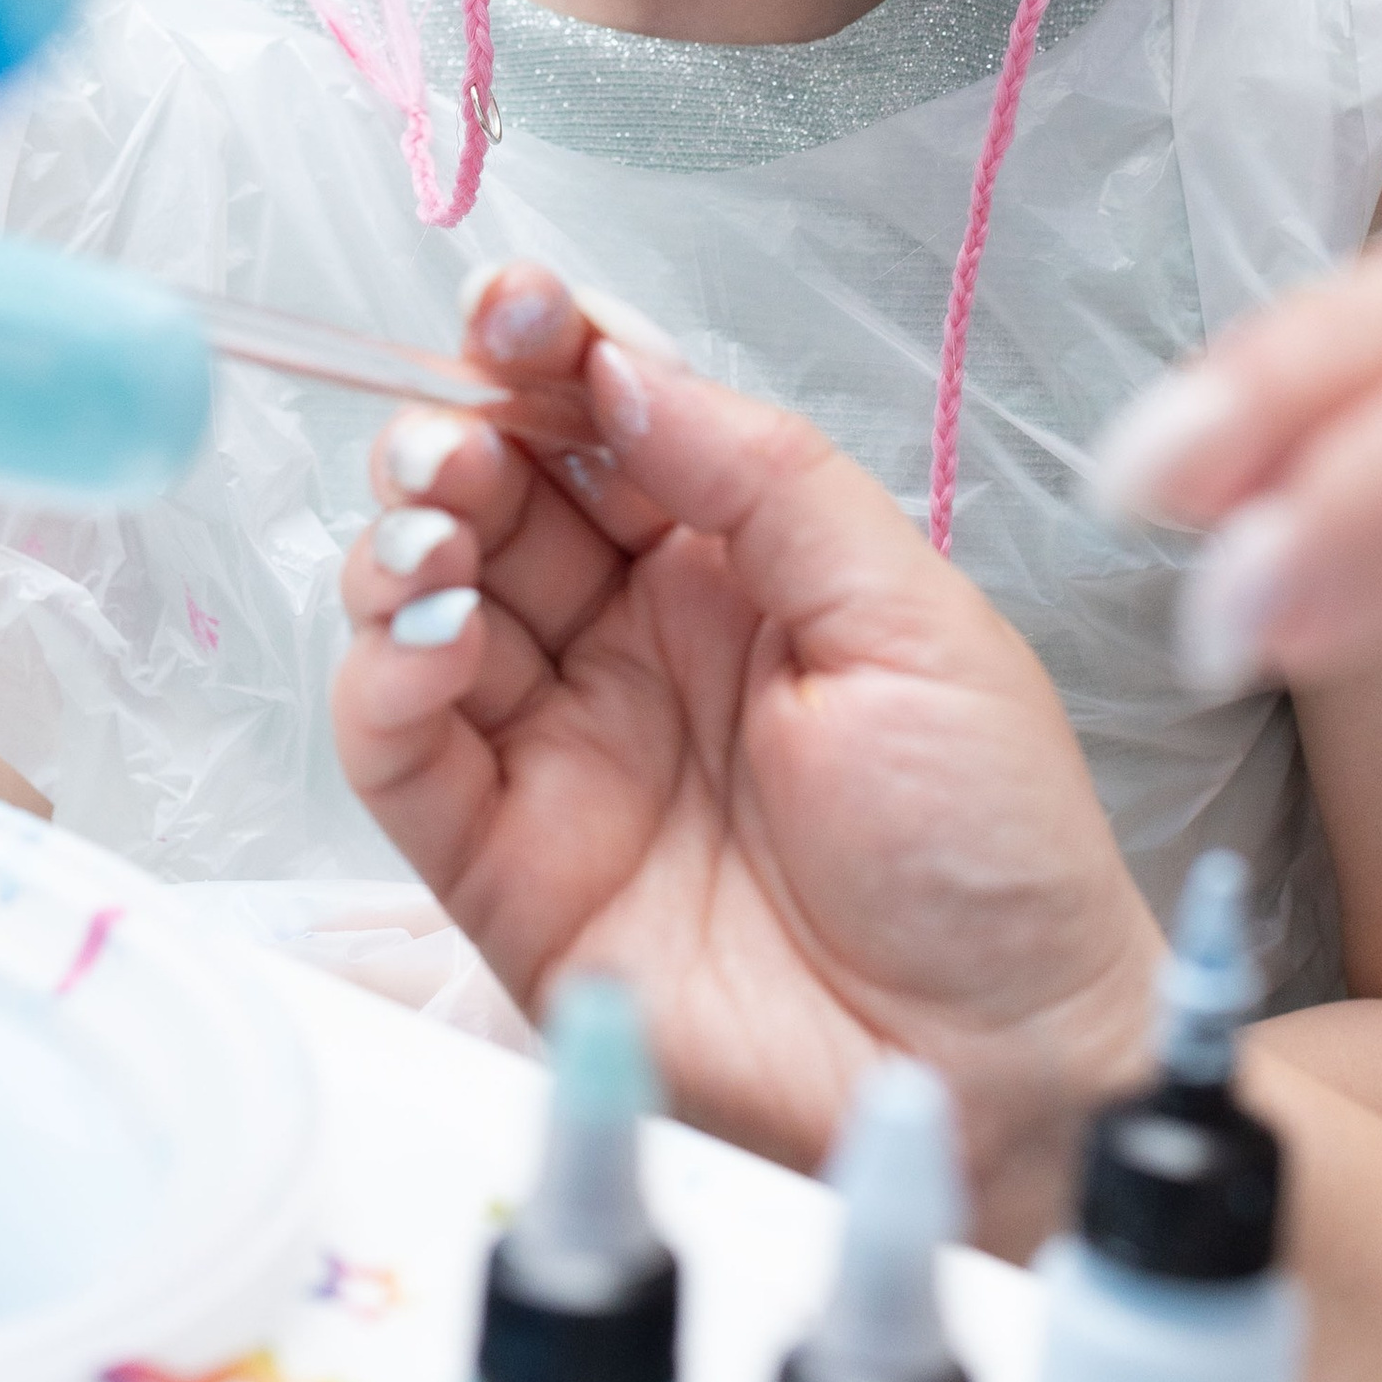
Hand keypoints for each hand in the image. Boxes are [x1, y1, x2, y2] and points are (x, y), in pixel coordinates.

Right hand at [333, 268, 1159, 1249]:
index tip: (514, 308)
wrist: (1000, 1072)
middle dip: (453, 437)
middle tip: (461, 439)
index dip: (544, 352)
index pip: (602, 420)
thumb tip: (623, 367)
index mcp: (734, 560)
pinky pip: (399, 753)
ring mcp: (562, 748)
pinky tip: (429, 638)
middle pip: (493, 498)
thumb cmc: (990, 849)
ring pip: (422, 605)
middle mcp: (631, 638)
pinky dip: (381, 678)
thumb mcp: (912, 619)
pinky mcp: (506, 866)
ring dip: (403, 543)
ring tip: (442, 530)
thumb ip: (763, 480)